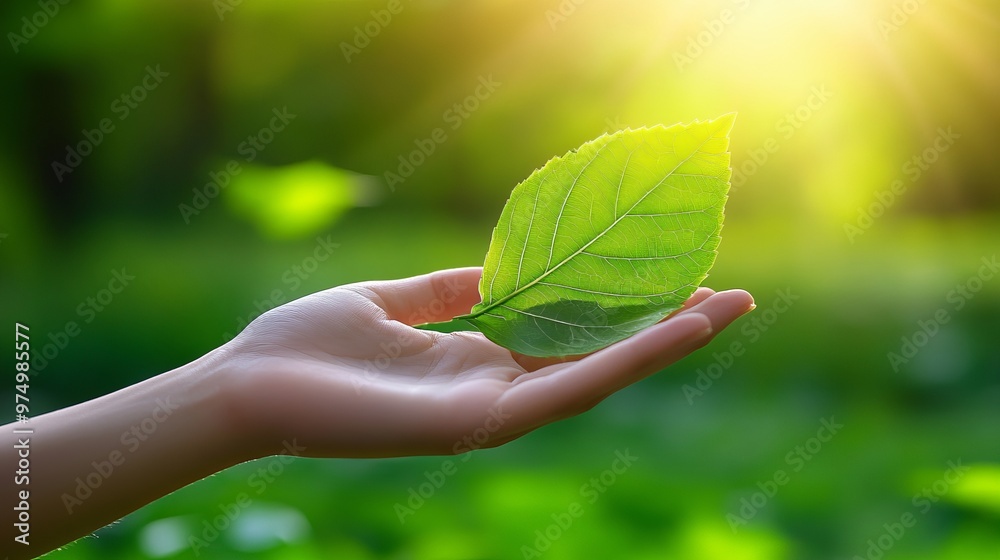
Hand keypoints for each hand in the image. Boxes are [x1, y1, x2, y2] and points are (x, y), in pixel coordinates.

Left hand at [222, 267, 753, 458]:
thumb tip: (495, 271)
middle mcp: (492, 390)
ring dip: (662, 346)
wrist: (247, 383)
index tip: (668, 276)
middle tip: (732, 296)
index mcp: (473, 361)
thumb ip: (445, 291)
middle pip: (593, 359)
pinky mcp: (476, 424)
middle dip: (661, 329)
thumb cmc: (306, 343)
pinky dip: (622, 363)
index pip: (564, 337)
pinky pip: (563, 392)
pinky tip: (671, 332)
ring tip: (725, 309)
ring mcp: (489, 412)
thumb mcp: (388, 301)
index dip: (618, 310)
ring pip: (595, 379)